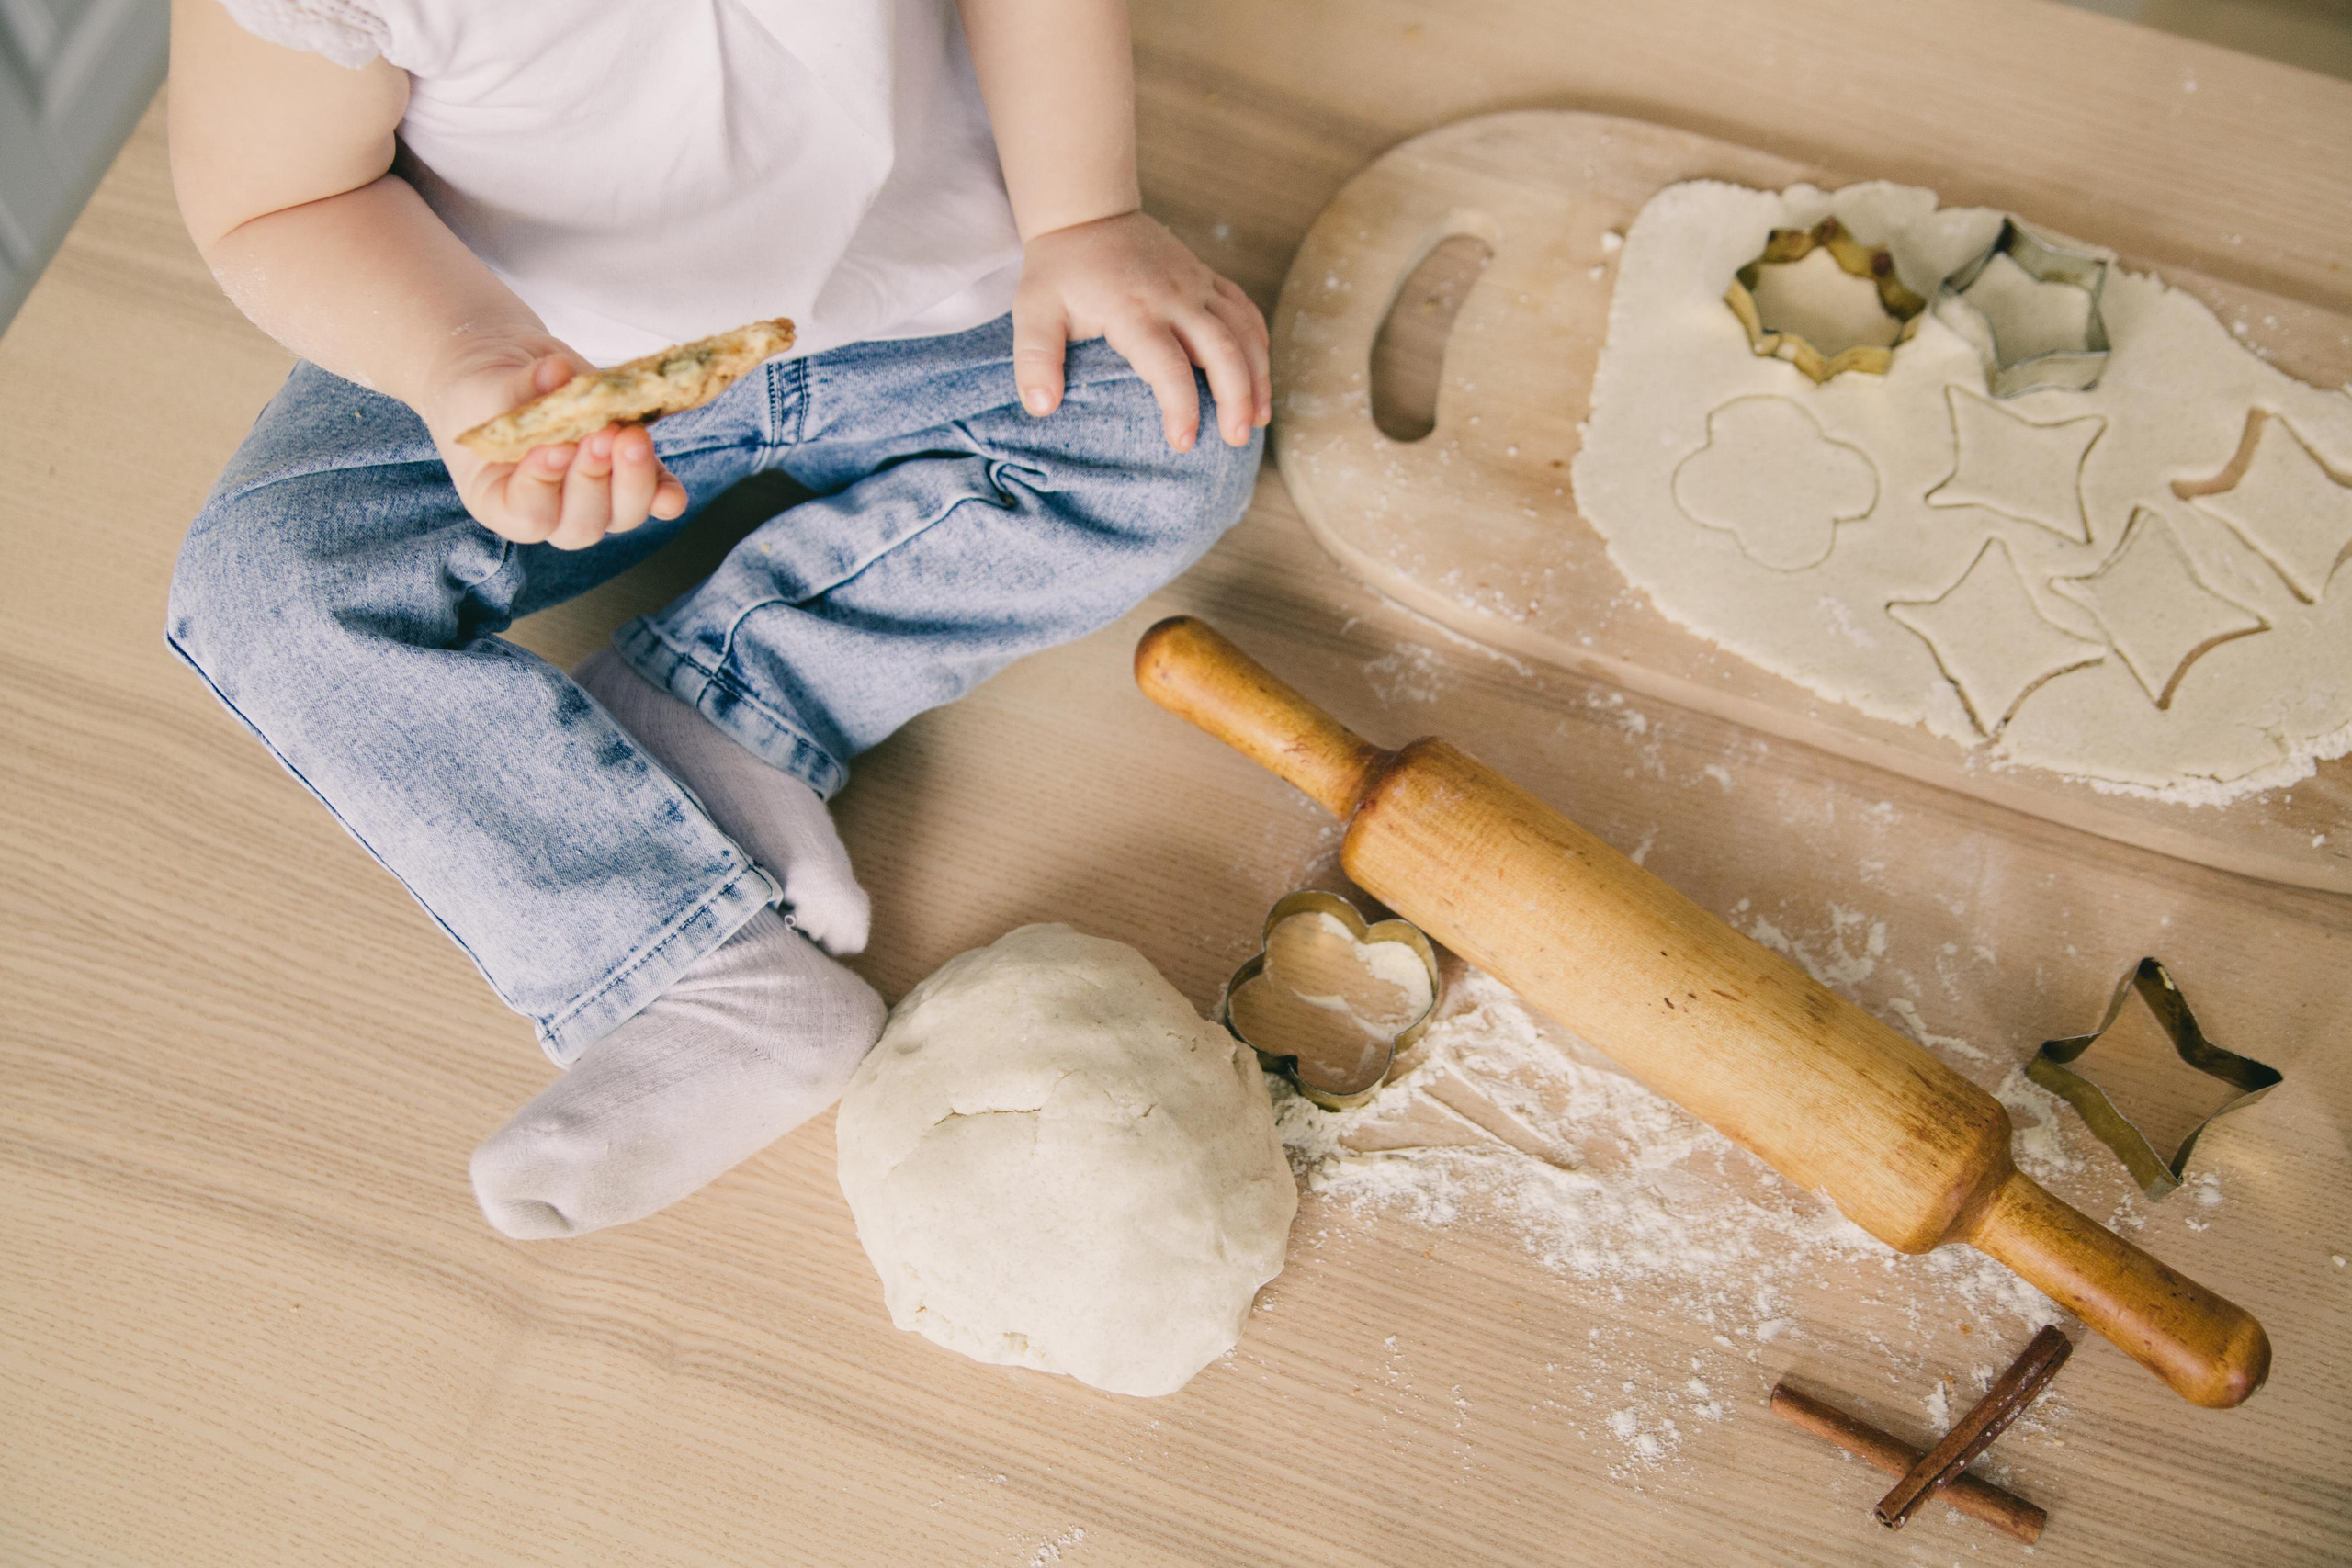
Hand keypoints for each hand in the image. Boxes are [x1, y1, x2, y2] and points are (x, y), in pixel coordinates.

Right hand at [419, 333, 688, 549]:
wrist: (514, 375)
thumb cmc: (486, 392)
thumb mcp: (487, 387)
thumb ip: (517, 387)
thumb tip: (557, 372)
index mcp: (501, 502)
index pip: (525, 514)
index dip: (541, 486)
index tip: (555, 447)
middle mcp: (552, 513)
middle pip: (580, 525)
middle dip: (594, 479)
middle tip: (602, 435)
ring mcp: (595, 501)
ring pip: (621, 515)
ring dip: (634, 481)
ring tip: (632, 436)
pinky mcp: (629, 478)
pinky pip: (655, 499)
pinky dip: (665, 492)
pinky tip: (670, 485)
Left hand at [1012, 211, 1270, 451]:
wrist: (1087, 213)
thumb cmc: (1059, 270)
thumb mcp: (1032, 311)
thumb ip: (1035, 359)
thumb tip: (1041, 407)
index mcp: (1133, 310)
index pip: (1168, 366)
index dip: (1181, 407)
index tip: (1183, 443)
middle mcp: (1175, 296)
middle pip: (1222, 350)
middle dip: (1236, 398)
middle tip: (1235, 439)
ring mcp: (1196, 284)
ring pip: (1243, 331)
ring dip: (1257, 376)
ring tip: (1258, 419)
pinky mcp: (1207, 277)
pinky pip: (1245, 310)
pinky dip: (1259, 344)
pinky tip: (1260, 375)